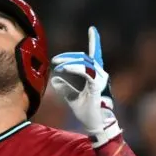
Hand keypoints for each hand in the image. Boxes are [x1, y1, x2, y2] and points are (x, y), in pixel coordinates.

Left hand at [50, 26, 121, 147]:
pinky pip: (86, 71)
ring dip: (69, 61)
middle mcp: (101, 75)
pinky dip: (74, 68)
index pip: (95, 56)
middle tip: (56, 60)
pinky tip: (63, 68)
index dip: (95, 42)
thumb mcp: (72, 98)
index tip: (93, 30)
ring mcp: (101, 79)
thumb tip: (54, 79)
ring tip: (57, 64)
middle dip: (69, 56)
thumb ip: (65, 88)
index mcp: (96, 76)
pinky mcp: (97, 85)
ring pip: (85, 62)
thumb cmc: (87, 113)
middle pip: (85, 58)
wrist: (96, 125)